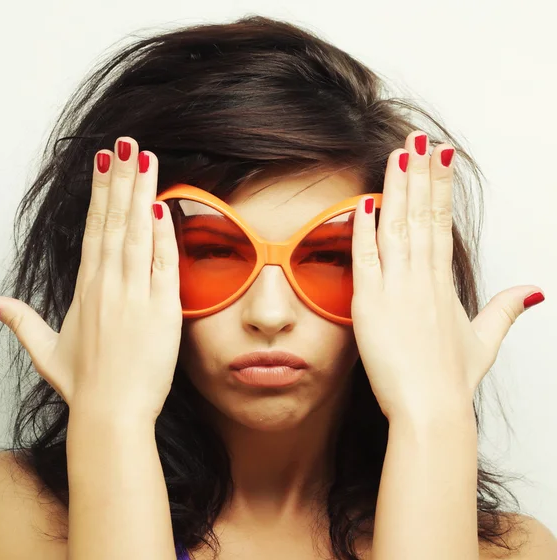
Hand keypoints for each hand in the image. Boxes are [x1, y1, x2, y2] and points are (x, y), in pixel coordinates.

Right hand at [0, 136, 182, 421]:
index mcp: (86, 289)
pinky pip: (163, 265)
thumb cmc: (82, 385)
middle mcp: (108, 285)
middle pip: (115, 222)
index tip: (104, 164)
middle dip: (121, 180)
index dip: (100, 194)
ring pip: (138, 234)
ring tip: (145, 159)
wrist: (110, 415)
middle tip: (126, 144)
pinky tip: (164, 207)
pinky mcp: (161, 310)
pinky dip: (164, 236)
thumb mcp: (44, 350)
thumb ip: (18, 319)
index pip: (94, 230)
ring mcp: (134, 295)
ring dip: (141, 194)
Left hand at [350, 130, 544, 421]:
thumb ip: (506, 310)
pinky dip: (363, 229)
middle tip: (418, 139)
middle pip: (421, 214)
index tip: (438, 157)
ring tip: (398, 155)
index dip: (439, 186)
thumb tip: (535, 290)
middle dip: (420, 174)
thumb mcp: (484, 340)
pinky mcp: (371, 304)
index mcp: (443, 282)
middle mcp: (422, 278)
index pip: (441, 221)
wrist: (431, 408)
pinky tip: (364, 201)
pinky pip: (366, 258)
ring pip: (397, 227)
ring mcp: (396, 288)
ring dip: (397, 189)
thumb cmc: (452, 379)